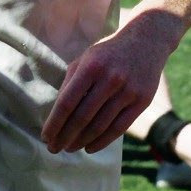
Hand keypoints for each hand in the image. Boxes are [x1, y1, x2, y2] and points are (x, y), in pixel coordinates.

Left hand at [42, 18, 172, 153]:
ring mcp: (128, 91)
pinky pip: (119, 128)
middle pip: (82, 117)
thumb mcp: (84, 60)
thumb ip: (70, 84)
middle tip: (54, 148)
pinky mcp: (142, 101)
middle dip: (65, 136)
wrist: (145, 41)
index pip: (67, 102)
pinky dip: (102, 141)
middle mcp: (110, 79)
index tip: (46, 137)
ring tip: (69, 148)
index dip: (55, 123)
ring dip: (82, 141)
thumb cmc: (106, 54)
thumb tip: (56, 114)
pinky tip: (90, 147)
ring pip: (100, 126)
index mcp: (90, 67)